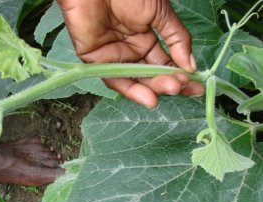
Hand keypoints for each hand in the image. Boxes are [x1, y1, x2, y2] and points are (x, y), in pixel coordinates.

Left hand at [57, 0, 203, 107]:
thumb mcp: (160, 12)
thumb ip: (176, 38)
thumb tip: (191, 65)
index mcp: (146, 40)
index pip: (164, 64)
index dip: (179, 75)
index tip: (196, 84)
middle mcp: (131, 51)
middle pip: (151, 75)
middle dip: (170, 83)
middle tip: (186, 88)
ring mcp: (114, 57)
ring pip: (135, 80)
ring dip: (154, 88)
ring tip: (172, 90)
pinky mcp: (96, 60)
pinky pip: (115, 80)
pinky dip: (132, 91)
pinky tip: (150, 98)